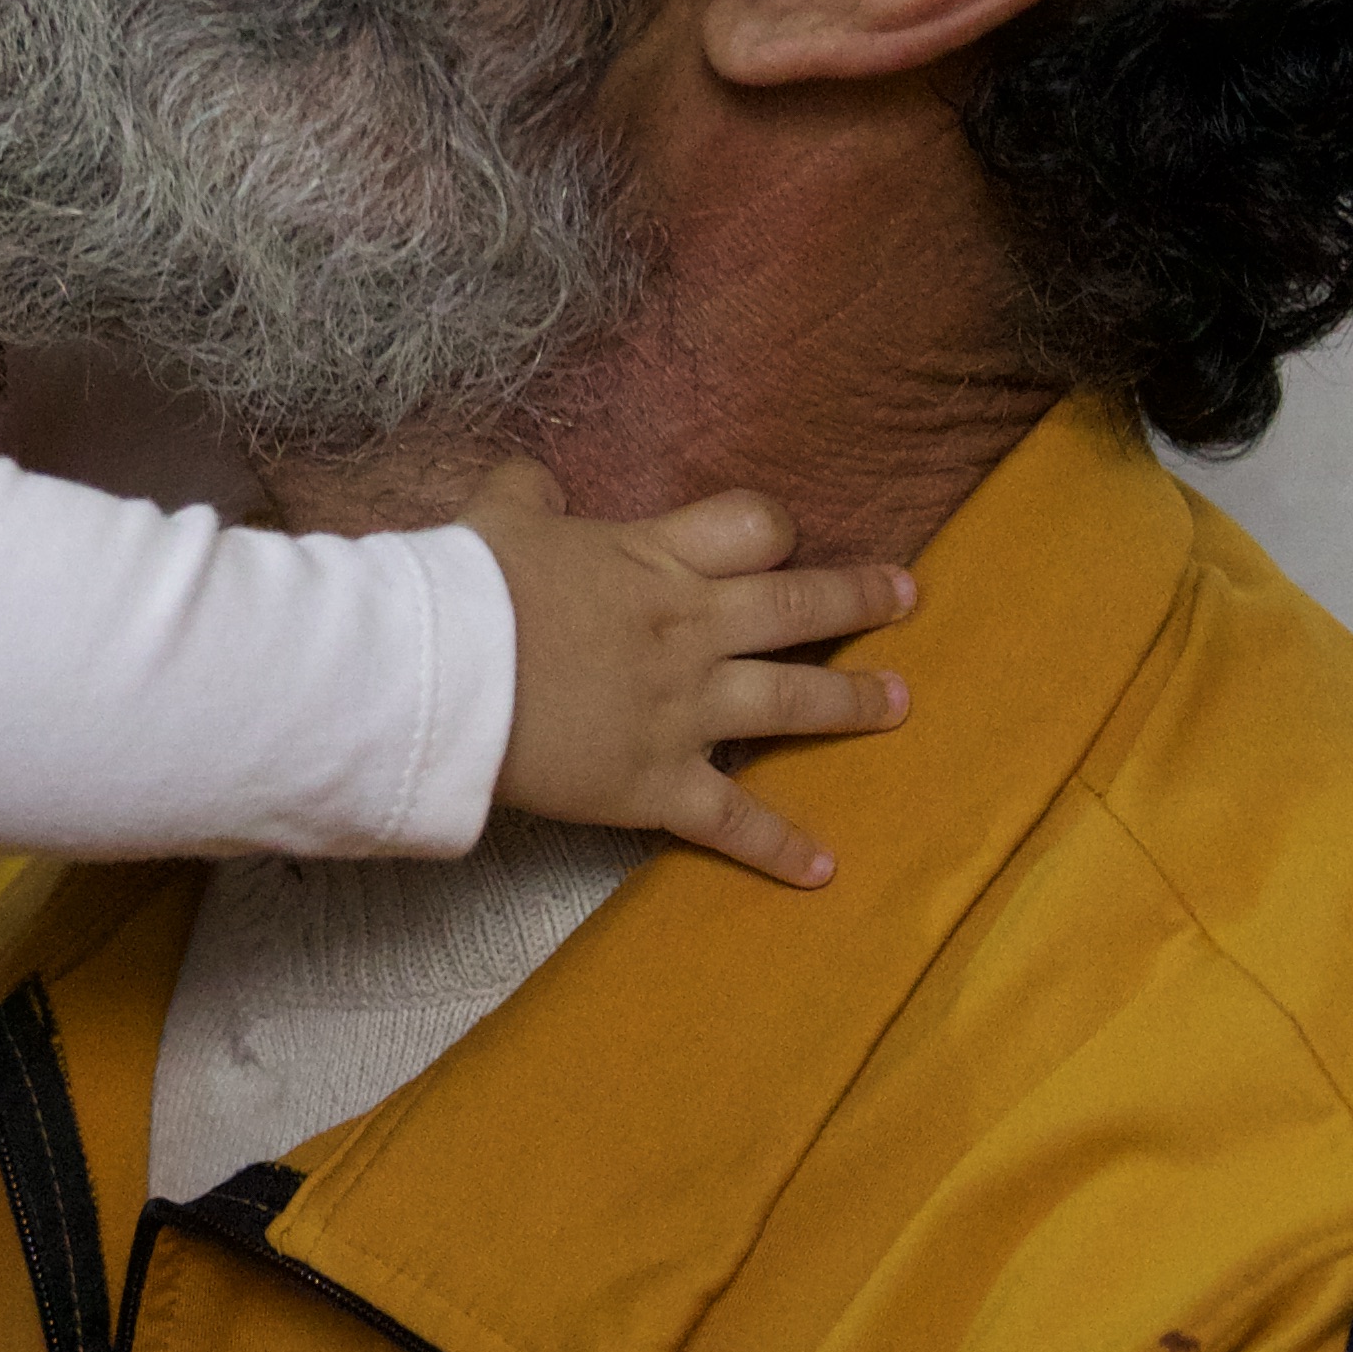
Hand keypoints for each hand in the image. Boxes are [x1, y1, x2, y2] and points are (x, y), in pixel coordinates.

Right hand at [462, 463, 914, 888]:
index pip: (750, 529)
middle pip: (797, 610)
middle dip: (858, 600)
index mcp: (656, 563)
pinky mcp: (657, 784)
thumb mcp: (498, 520)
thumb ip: (526, 496)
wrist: (446, 674)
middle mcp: (690, 631)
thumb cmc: (466, 590)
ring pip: (792, 703)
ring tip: (899, 703)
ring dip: (852, 703)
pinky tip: (823, 868)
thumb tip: (533, 483)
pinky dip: (780, 847)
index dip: (775, 531)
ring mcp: (683, 710)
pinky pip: (733, 821)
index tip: (788, 540)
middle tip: (906, 598)